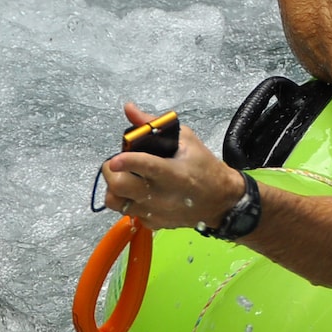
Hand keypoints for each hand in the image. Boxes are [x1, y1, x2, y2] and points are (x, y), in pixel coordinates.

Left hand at [101, 103, 244, 230]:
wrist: (220, 201)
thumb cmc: (204, 166)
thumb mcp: (186, 140)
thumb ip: (154, 124)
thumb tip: (129, 108)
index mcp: (174, 172)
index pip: (146, 166)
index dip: (127, 162)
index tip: (115, 159)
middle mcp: (162, 195)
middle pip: (120, 187)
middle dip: (111, 172)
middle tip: (116, 164)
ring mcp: (155, 212)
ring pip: (116, 202)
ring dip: (114, 188)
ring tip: (124, 178)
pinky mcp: (152, 223)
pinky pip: (128, 212)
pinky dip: (127, 200)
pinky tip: (138, 192)